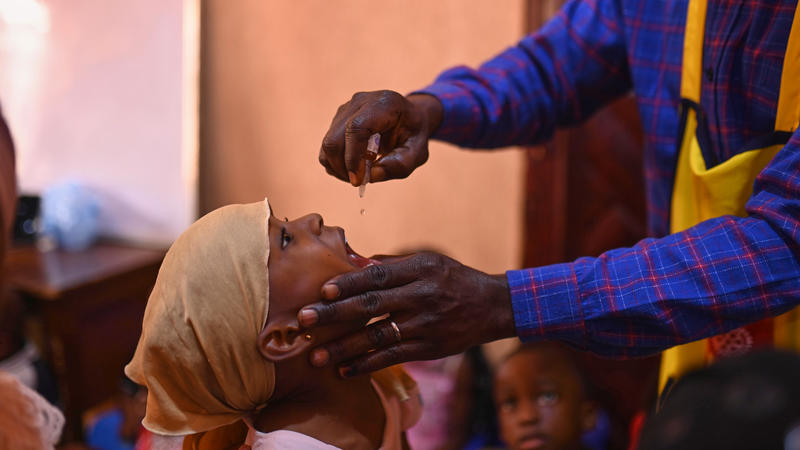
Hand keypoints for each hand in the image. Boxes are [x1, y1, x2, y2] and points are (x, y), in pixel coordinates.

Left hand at [297, 252, 515, 375]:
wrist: (491, 306)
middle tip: (304, 320)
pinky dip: (366, 365)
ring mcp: (424, 324)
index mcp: (418, 270)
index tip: (322, 290)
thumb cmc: (452, 279)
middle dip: (334, 314)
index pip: (378, 275)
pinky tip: (345, 370)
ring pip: (377, 336)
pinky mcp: (428, 348)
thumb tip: (352, 259)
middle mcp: (420, 296)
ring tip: (316, 356)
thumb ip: (390, 263)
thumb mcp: (427, 261)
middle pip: (371, 305)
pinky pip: (392, 357)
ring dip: (344, 347)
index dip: (349, 283)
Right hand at [318, 91, 442, 185]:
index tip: (358, 180)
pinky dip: (335, 163)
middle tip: (358, 182)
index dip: (353, 156)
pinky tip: (353, 168)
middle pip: (335, 138)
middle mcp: (360, 102)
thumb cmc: (413, 135)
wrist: (408, 117)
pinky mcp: (337, 120)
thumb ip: (399, 165)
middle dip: (342, 167)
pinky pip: (328, 147)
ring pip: (328, 144)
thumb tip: (370, 176)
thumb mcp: (417, 153)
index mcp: (384, 104)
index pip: (357, 128)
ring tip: (358, 175)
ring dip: (338, 167)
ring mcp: (345, 109)